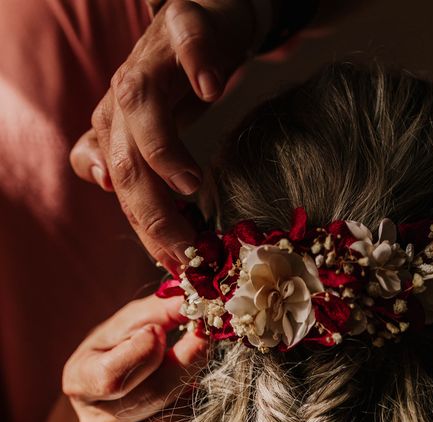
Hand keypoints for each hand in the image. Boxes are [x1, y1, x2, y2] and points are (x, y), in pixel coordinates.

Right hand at [62, 295, 207, 421]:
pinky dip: (197, 409)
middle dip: (185, 361)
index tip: (161, 329)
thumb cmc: (121, 345)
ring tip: (195, 360)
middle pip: (151, 396)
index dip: (142, 352)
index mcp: (80, 382)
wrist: (116, 386)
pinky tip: (193, 388)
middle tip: (204, 335)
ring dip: (192, 386)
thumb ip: (158, 310)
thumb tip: (192, 296)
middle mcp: (96, 421)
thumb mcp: (129, 322)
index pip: (111, 377)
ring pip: (173, 419)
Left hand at [70, 0, 256, 271]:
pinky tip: (212, 89)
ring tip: (189, 185)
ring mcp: (152, 60)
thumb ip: (129, 160)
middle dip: (150, 208)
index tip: (177, 265)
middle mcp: (125, 97)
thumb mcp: (150, 130)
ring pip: (140, 104)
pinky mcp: (183, 26)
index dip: (145, 230)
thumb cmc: (179, 83)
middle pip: (124, 157)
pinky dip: (196, 65)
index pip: (123, 188)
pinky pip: (186, 43)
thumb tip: (99, 182)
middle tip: (184, 247)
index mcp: (117, 127)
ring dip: (161, 148)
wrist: (205, 24)